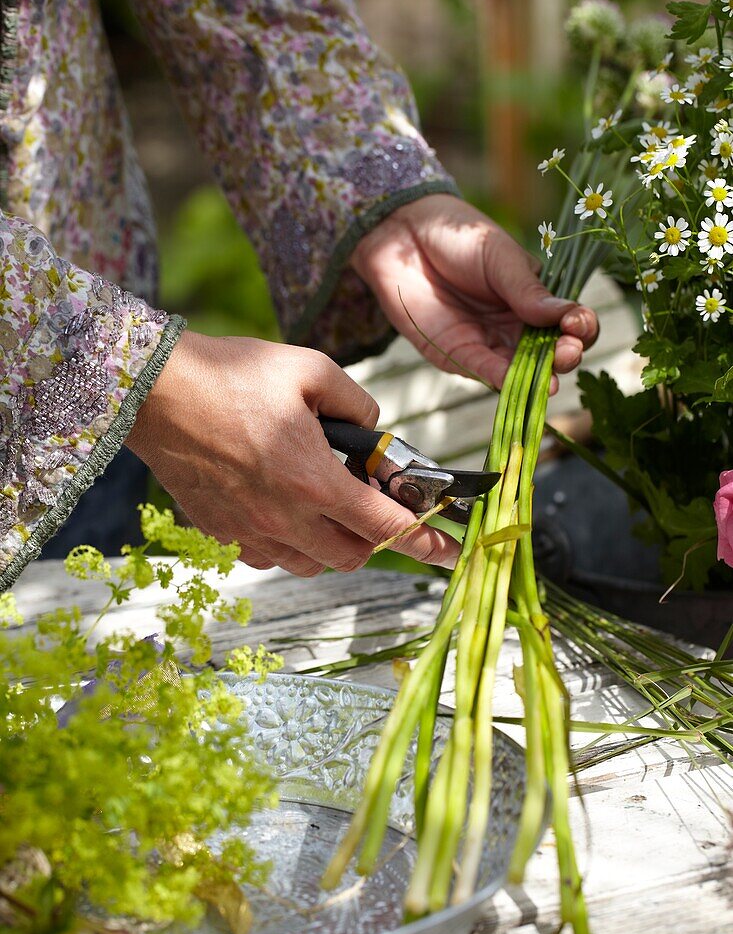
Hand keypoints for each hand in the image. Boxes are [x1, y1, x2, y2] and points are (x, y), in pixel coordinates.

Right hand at [125, 332, 459, 575]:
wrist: (153, 390)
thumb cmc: (231, 373)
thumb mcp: (310, 369)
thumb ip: (357, 403)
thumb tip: (374, 430)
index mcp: (312, 480)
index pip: (385, 525)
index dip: (426, 541)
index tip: (450, 553)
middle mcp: (282, 517)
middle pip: (351, 558)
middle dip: (374, 539)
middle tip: (373, 505)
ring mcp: (247, 530)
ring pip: (309, 564)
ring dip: (330, 543)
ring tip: (323, 502)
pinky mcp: (218, 530)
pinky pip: (267, 556)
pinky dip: (287, 543)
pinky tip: (280, 506)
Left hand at [351, 194, 598, 393]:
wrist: (405, 236)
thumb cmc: (458, 236)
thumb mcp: (500, 258)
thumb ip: (528, 290)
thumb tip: (568, 316)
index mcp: (535, 299)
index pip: (569, 323)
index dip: (580, 328)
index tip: (577, 324)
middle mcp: (517, 327)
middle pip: (551, 353)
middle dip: (565, 357)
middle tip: (567, 351)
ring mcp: (489, 344)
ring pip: (523, 371)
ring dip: (539, 377)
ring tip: (550, 377)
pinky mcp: (460, 357)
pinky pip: (487, 373)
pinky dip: (503, 380)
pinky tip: (515, 380)